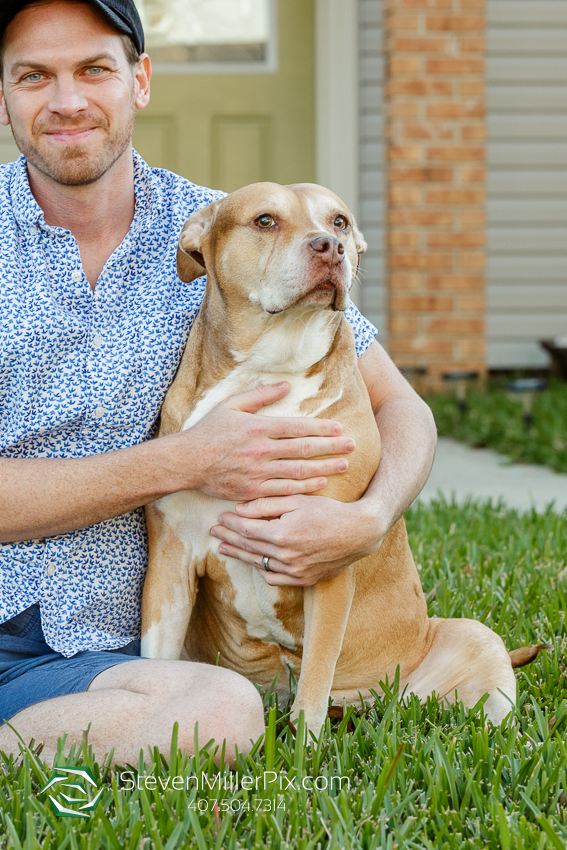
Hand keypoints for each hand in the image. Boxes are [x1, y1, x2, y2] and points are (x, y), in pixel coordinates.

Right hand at [166, 382, 354, 501]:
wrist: (185, 463)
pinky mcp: (252, 491)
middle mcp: (260, 451)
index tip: (339, 428)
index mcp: (257, 428)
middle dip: (331, 448)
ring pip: (299, 471)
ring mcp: (257, 473)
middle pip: (304, 449)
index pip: (297, 427)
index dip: (322, 428)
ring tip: (344, 465)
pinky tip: (321, 484)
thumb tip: (285, 386)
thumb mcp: (231, 406)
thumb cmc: (208, 432)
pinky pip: (284, 490)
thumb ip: (259, 395)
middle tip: (353, 446)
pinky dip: (305, 488)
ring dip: (324, 468)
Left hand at [210, 494, 383, 585]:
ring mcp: (295, 571)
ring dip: (241, 556)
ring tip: (226, 548)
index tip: (220, 517)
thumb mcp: (298, 500)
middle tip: (214, 532)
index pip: (246, 530)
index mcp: (282, 534)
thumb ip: (267, 505)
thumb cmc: (329, 510)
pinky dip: (263, 570)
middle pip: (248, 548)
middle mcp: (286, 556)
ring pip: (259, 564)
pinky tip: (255, 561)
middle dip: (229, 538)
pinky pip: (275, 578)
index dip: (230, 523)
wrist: (360, 532)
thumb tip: (239, 509)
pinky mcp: (305, 579)